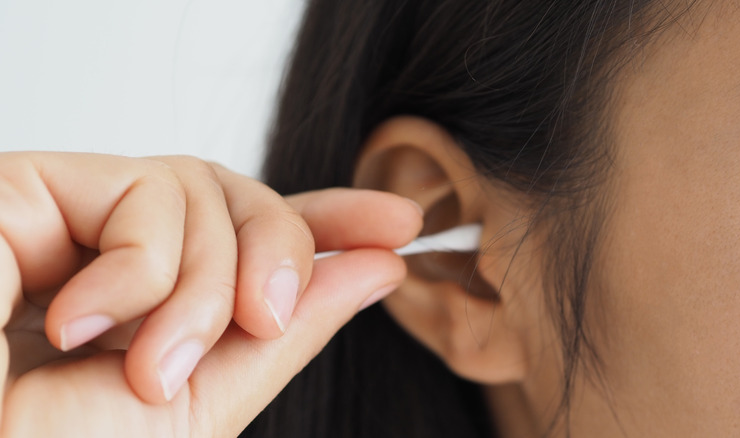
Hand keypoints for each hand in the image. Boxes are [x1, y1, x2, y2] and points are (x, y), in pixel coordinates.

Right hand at [0, 152, 421, 436]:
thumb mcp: (202, 404)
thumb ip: (289, 331)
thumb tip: (374, 268)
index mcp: (150, 303)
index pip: (250, 236)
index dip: (327, 221)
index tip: (398, 225)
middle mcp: (109, 252)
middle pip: (236, 196)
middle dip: (277, 252)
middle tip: (265, 324)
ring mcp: (67, 215)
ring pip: (200, 189)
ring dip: (201, 289)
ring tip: (149, 365)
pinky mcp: (24, 188)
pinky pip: (141, 192)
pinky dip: (141, 271)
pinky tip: (81, 325)